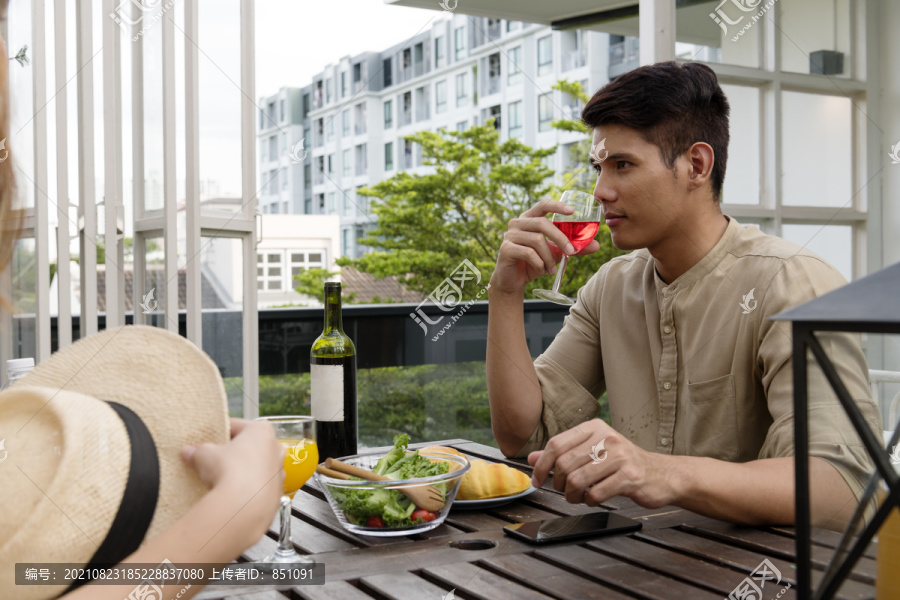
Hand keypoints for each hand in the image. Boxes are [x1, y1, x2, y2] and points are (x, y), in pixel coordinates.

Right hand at [182, 418, 284, 497]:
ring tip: (220, 479)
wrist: (244, 506)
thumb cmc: (232, 473)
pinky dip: (247, 488)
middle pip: (249, 446)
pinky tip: (231, 494)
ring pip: (256, 467)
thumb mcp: (205, 455)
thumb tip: (189, 452)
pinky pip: (258, 486)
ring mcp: (278, 471)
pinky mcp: (276, 492)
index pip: (236, 426)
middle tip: (212, 459)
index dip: (219, 432)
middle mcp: (275, 448)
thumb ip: (198, 451)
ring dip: (240, 471)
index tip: (208, 439)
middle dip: (231, 453)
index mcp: (261, 431)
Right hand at [490, 198, 600, 295]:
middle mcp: (517, 223)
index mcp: (529, 219)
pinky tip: (541, 270)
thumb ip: (573, 248)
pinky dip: (539, 263)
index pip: (543, 204)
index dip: (557, 205)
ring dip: (549, 257)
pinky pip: (528, 253)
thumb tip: (597, 245)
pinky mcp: (505, 249)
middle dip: (560, 238)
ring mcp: (510, 235)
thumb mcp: (556, 254)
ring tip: (552, 269)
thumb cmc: (534, 263)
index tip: (572, 211)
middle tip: (571, 252)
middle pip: (542, 223)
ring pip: (537, 240)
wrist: (513, 281)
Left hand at [527, 420, 679, 508]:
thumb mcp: (593, 452)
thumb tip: (532, 458)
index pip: (557, 444)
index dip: (542, 465)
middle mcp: (607, 438)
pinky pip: (596, 493)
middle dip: (559, 484)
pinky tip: (594, 499)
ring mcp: (620, 456)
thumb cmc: (623, 464)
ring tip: (578, 497)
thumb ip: (563, 454)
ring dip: (573, 495)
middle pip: (565, 464)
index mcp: (594, 428)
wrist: (663, 474)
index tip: (538, 480)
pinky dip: (589, 501)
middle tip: (564, 492)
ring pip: (579, 480)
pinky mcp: (630, 477)